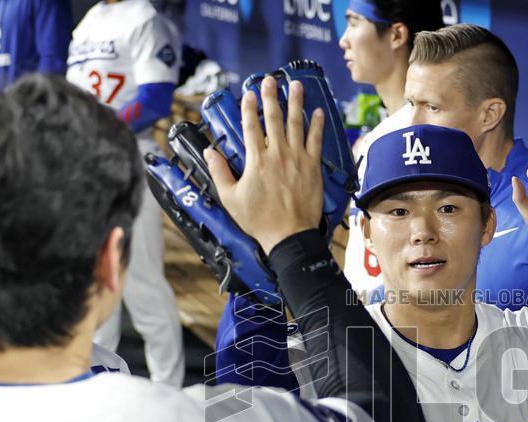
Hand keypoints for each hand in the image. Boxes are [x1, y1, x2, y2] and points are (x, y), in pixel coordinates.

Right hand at [204, 75, 324, 252]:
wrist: (289, 235)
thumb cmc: (259, 220)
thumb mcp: (231, 199)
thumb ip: (219, 173)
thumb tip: (209, 151)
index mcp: (256, 161)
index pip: (251, 127)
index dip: (249, 108)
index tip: (248, 93)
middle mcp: (277, 155)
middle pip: (273, 119)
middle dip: (271, 97)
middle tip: (269, 80)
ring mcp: (297, 159)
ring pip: (297, 124)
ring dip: (296, 102)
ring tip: (296, 85)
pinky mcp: (313, 167)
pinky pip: (316, 141)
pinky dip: (317, 125)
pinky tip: (318, 112)